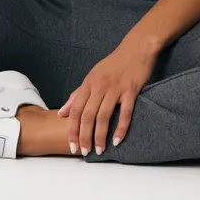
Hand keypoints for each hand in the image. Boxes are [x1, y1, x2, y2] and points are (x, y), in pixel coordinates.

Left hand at [58, 40, 157, 155]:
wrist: (136, 48)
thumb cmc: (113, 64)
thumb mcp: (92, 76)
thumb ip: (77, 94)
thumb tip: (62, 113)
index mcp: (88, 83)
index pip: (75, 110)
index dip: (72, 129)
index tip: (71, 145)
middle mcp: (99, 86)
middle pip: (87, 115)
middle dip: (84, 136)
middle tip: (84, 152)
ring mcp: (115, 88)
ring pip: (103, 116)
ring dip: (100, 135)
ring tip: (99, 151)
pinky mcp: (131, 90)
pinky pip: (125, 112)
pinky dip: (120, 127)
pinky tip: (117, 140)